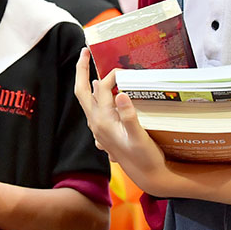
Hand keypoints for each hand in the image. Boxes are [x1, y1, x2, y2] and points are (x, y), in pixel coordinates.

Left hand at [73, 49, 170, 194]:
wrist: (149, 177)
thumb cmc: (145, 158)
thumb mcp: (139, 136)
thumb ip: (129, 115)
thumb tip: (120, 93)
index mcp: (102, 121)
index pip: (102, 90)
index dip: (112, 76)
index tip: (125, 70)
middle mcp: (96, 124)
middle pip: (82, 92)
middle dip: (82, 71)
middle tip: (84, 52)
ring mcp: (99, 129)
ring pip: (89, 101)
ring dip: (90, 83)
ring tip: (95, 68)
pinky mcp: (106, 133)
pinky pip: (96, 110)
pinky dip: (99, 97)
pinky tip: (107, 95)